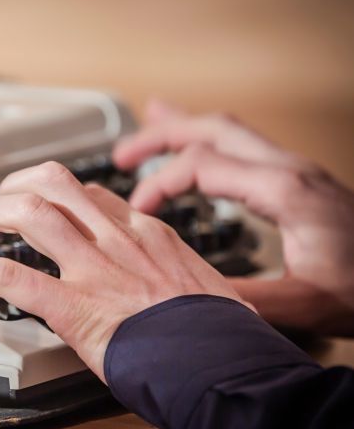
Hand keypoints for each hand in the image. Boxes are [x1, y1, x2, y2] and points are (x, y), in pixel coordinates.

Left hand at [0, 162, 245, 381]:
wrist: (227, 366)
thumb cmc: (219, 335)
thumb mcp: (203, 286)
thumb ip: (170, 273)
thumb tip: (163, 284)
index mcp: (148, 234)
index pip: (92, 193)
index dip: (55, 194)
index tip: (37, 203)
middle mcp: (118, 239)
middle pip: (54, 183)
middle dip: (13, 186)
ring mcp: (96, 268)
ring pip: (30, 213)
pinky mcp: (76, 305)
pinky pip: (10, 277)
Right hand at [113, 100, 353, 335]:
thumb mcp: (305, 303)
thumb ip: (244, 300)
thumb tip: (186, 297)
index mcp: (284, 190)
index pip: (202, 164)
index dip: (160, 183)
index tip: (138, 211)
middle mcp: (287, 171)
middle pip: (212, 129)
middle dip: (161, 135)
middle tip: (123, 152)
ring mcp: (294, 172)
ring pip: (229, 131)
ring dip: (184, 129)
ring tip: (150, 126)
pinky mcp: (297, 183)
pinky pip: (243, 146)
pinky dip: (209, 141)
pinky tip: (198, 150)